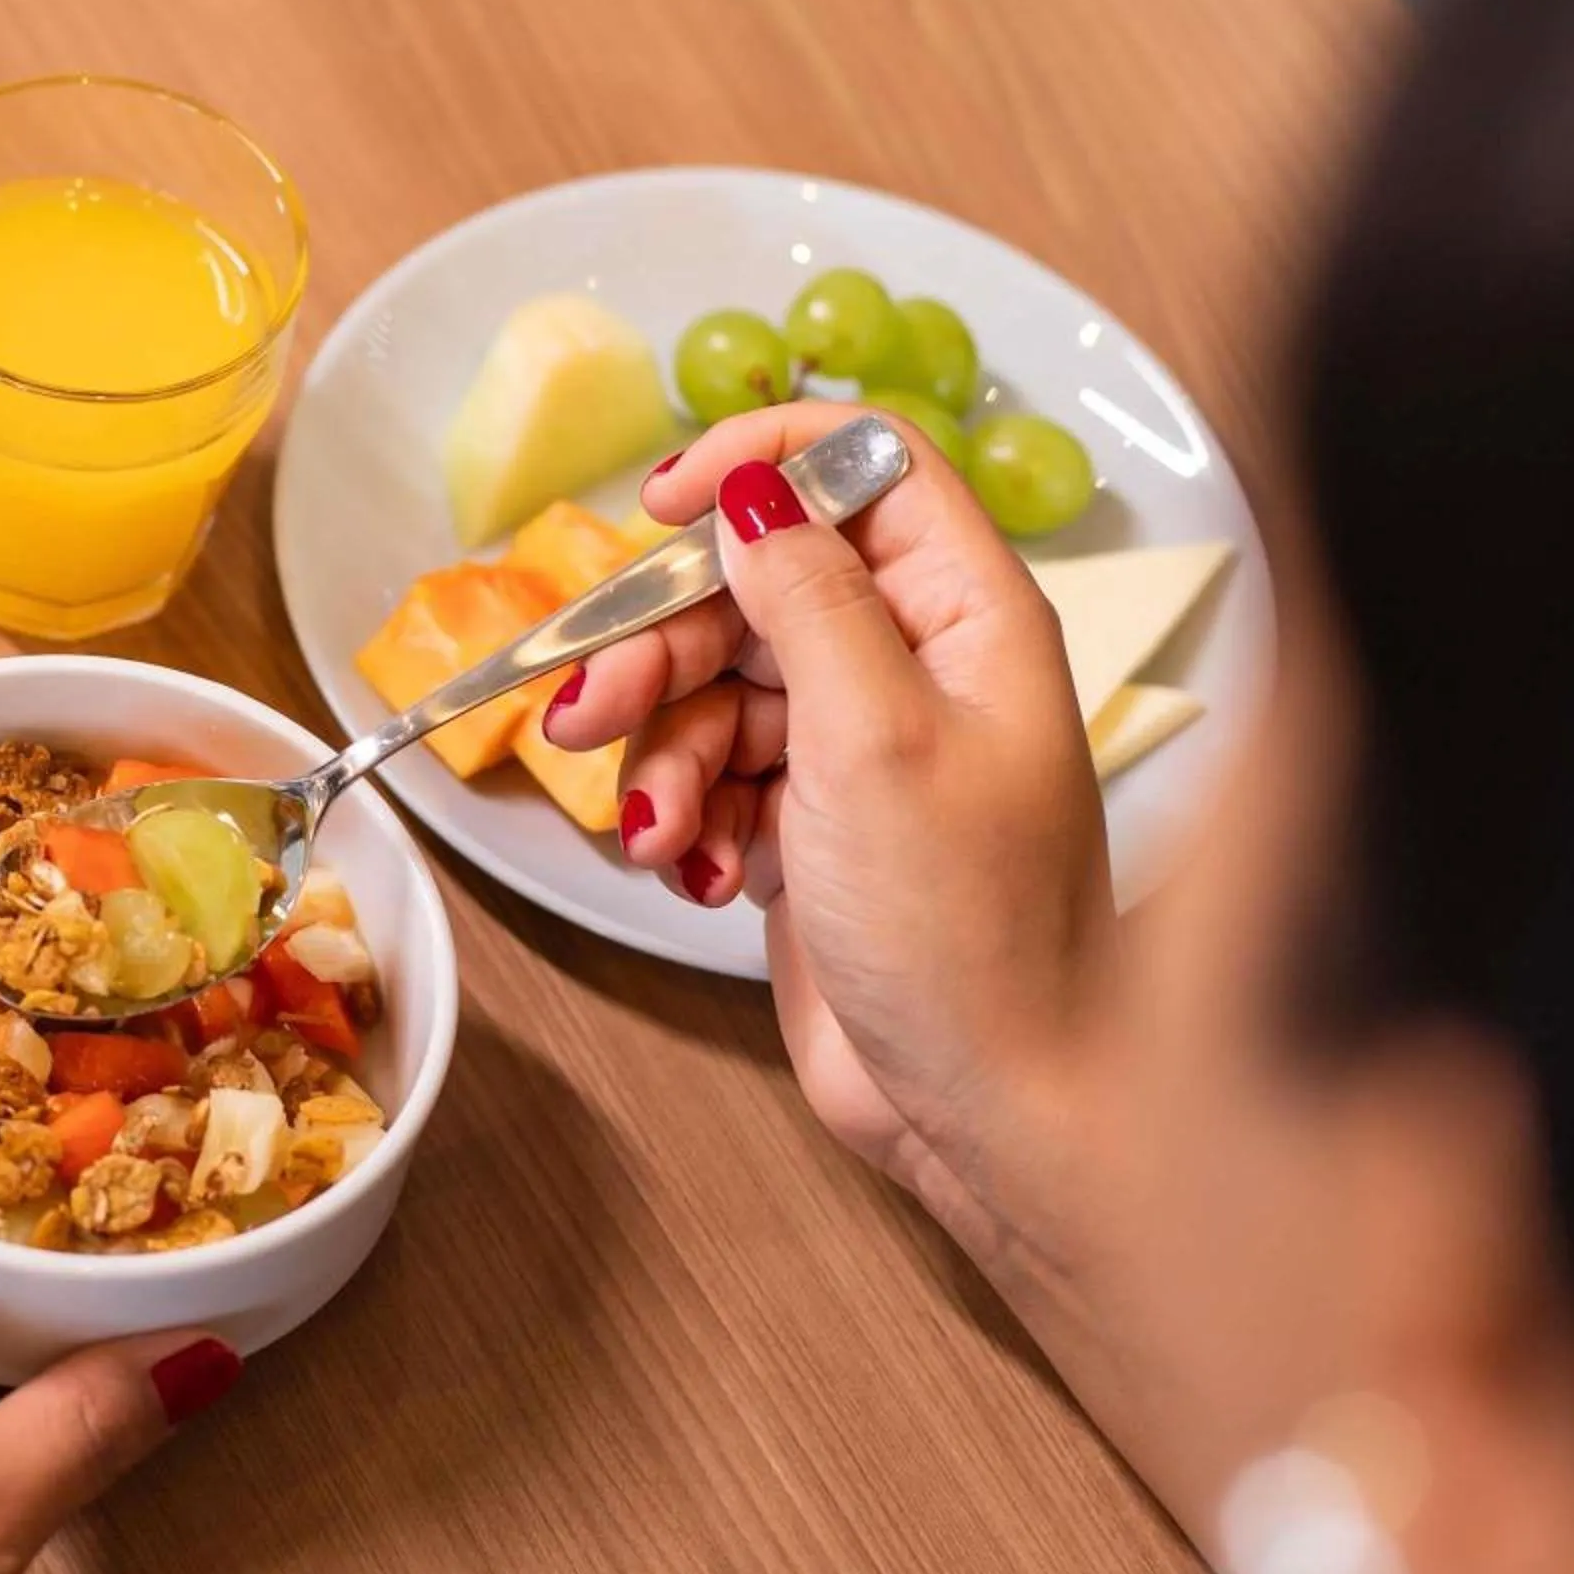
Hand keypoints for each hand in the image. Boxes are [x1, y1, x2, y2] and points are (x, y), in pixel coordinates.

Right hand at [545, 406, 1112, 1278]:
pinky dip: (686, 816)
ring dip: (661, 753)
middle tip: (586, 708)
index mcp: (968, 616)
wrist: (987, 1108)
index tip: (663, 504)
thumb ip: (808, 595)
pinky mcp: (810, 824)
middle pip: (755, 583)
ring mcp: (859, 748)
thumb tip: (753, 488)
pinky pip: (712, 773)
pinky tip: (699, 872)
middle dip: (662, 644)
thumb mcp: (878, 736)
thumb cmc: (971, 931)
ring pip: (714, 685)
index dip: (761, 465)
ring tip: (658, 832)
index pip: (866, 467)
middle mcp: (916, 666)